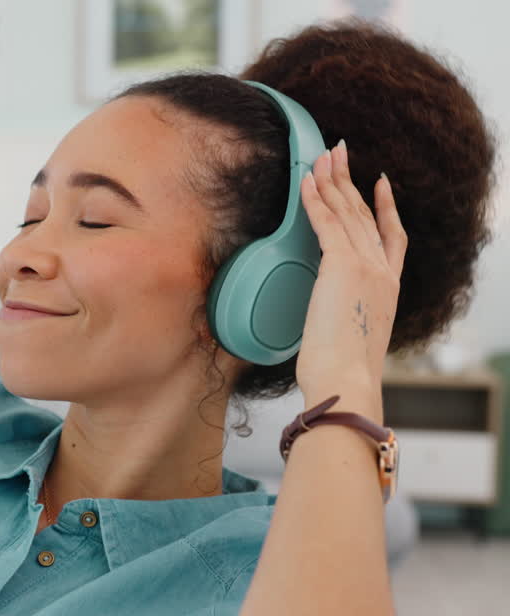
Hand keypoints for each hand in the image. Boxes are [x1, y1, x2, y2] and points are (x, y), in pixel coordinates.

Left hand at [295, 140, 406, 404]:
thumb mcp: (352, 336)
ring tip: (322, 155)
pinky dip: (315, 199)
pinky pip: (326, 223)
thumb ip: (347, 316)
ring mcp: (366, 266)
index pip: (392, 237)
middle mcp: (383, 271)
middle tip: (338, 152)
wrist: (347, 380)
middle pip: (365, 215)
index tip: (380, 182)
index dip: (385, 206)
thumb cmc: (342, 370)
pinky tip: (306, 181)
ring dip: (332, 180)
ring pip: (347, 212)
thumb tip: (330, 319)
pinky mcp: (342, 267)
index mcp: (389, 288)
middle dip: (349, 180)